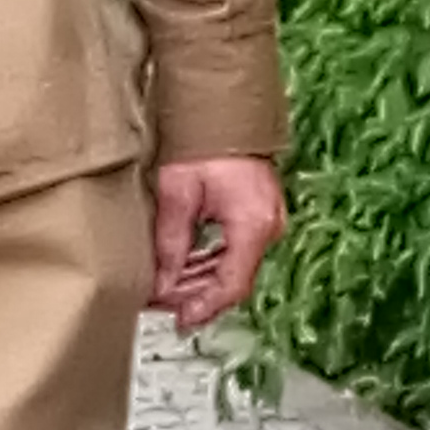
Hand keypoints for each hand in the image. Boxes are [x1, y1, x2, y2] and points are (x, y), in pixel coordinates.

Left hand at [152, 156, 285, 331]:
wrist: (224, 109)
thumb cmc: (205, 142)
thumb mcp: (178, 193)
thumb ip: (170, 242)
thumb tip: (161, 281)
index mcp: (253, 224)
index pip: (232, 284)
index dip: (204, 307)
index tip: (181, 320)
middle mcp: (268, 226)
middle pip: (232, 280)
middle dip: (195, 296)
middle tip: (161, 304)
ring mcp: (266, 221)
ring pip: (233, 267)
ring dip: (199, 281)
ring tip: (165, 289)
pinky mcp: (257, 215)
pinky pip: (234, 250)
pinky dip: (209, 262)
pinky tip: (182, 269)